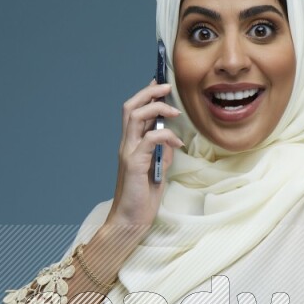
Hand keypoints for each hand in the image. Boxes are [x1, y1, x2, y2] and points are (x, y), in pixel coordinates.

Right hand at [108, 79, 183, 236]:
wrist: (130, 220)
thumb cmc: (142, 199)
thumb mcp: (158, 171)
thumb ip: (162, 154)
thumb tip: (172, 140)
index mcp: (131, 145)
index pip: (134, 112)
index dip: (146, 94)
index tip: (160, 83)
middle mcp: (126, 145)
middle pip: (131, 107)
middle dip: (149, 92)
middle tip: (166, 87)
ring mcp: (128, 153)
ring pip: (135, 116)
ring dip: (156, 108)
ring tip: (174, 110)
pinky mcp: (133, 163)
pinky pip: (149, 140)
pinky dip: (165, 136)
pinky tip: (177, 143)